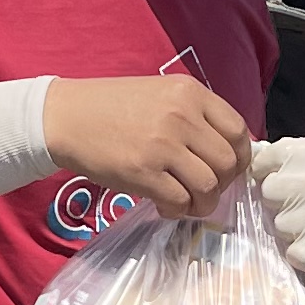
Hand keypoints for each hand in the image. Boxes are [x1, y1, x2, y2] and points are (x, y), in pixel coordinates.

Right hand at [44, 75, 254, 219]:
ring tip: (187, 202)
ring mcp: (162, 145)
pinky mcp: (142, 172)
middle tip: (204, 189)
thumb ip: (195, 116)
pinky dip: (179, 211)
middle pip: (229, 162)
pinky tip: (165, 206)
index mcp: (190, 93)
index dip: (240, 158)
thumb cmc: (112, 107)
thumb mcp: (161, 94)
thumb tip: (228, 152)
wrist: (64, 117)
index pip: (238, 131)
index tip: (227, 170)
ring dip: (203, 203)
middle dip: (223, 184)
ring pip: (209, 186)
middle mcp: (181, 116)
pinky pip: (180, 201)